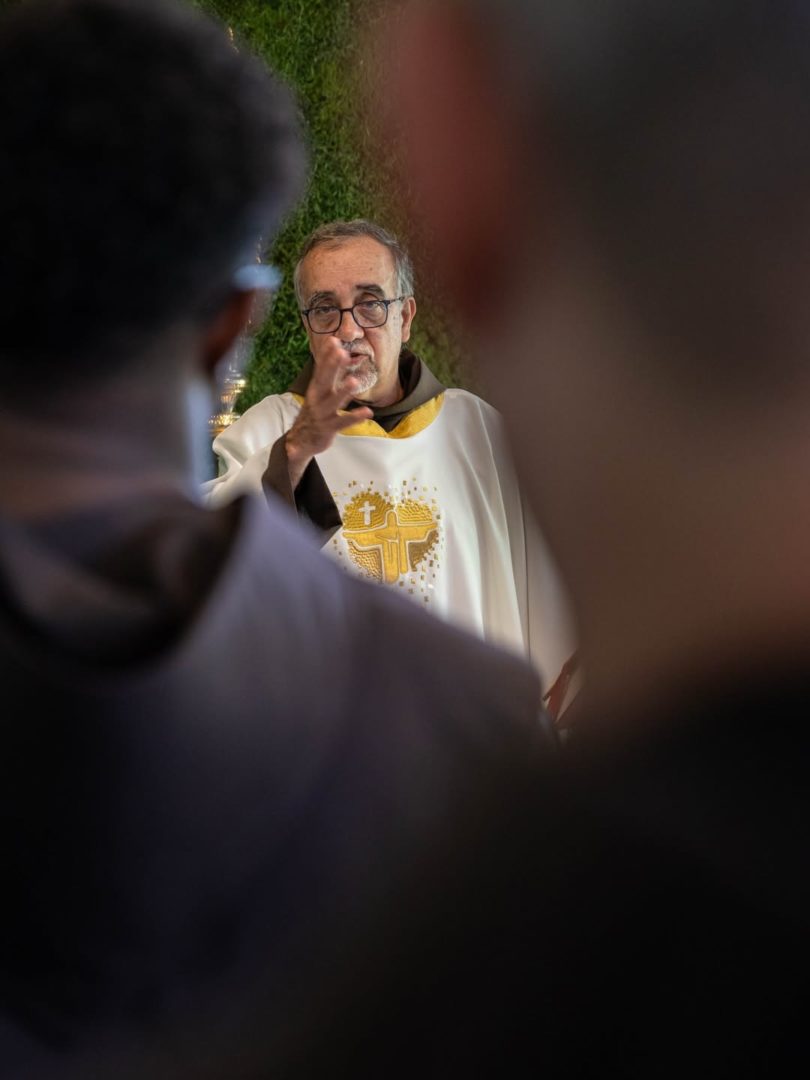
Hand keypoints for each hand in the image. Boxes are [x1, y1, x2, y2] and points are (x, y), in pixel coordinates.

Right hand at [285, 341, 373, 488]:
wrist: (301, 440)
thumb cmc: (316, 411)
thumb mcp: (320, 391)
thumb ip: (330, 373)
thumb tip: (338, 350)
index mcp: (316, 388)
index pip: (321, 368)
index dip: (327, 355)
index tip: (334, 340)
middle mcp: (317, 399)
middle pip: (325, 380)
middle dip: (332, 367)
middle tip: (342, 353)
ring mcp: (322, 413)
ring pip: (333, 401)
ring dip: (343, 392)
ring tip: (353, 382)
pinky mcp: (329, 428)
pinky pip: (343, 422)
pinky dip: (354, 417)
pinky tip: (368, 412)